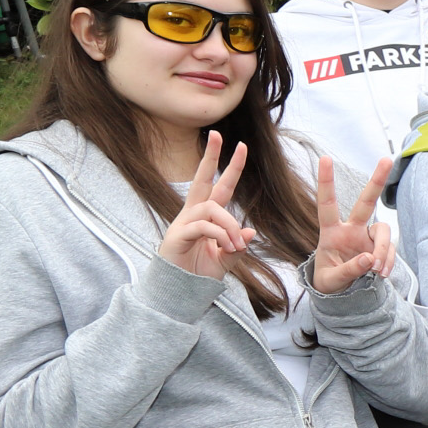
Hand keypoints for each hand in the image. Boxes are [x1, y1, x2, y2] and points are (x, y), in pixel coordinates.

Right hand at [158, 133, 255, 280]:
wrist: (180, 293)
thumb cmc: (199, 274)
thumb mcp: (225, 261)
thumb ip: (236, 246)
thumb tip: (250, 230)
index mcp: (206, 217)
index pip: (219, 186)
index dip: (230, 168)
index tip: (240, 146)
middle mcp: (193, 214)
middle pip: (201, 179)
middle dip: (210, 156)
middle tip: (216, 134)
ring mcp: (183, 224)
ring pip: (211, 208)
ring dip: (229, 225)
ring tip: (235, 245)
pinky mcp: (177, 236)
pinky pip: (203, 226)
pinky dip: (220, 235)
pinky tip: (227, 248)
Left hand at [310, 155, 394, 294]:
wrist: (342, 295)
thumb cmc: (329, 282)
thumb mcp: (332, 280)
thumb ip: (349, 270)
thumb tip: (370, 259)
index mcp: (331, 232)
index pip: (327, 204)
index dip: (326, 182)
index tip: (325, 158)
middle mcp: (351, 229)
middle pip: (366, 201)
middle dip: (377, 181)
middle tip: (387, 159)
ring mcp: (368, 237)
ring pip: (384, 231)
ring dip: (383, 251)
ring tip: (377, 271)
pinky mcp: (381, 248)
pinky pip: (391, 251)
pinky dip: (389, 263)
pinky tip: (382, 275)